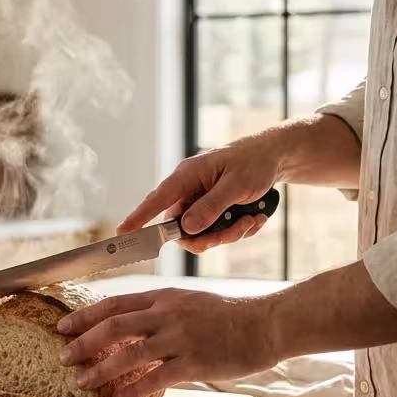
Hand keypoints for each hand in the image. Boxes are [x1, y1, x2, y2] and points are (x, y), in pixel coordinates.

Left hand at [56, 289, 281, 396]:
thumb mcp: (188, 302)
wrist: (265, 324)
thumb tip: (129, 324)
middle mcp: (167, 314)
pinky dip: (133, 388)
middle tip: (64, 356)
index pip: (115, 303)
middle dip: (84, 342)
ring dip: (101, 368)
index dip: (86, 316)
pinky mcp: (195, 362)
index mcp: (164, 297)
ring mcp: (181, 338)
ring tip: (83, 381)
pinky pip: (156, 377)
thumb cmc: (228, 316)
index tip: (64, 326)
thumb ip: (159, 311)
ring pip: (129, 352)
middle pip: (114, 326)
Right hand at [120, 136, 283, 254]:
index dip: (139, 217)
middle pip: (181, 228)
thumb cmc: (253, 163)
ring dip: (227, 234)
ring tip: (251, 221)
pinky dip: (236, 230)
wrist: (273, 158)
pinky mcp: (212, 211)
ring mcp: (200, 202)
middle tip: (234, 232)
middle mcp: (189, 190)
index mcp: (187, 175)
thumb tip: (186, 228)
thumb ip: (211, 207)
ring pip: (200, 234)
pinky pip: (215, 232)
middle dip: (209, 237)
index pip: (157, 199)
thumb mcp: (236, 185)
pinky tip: (254, 218)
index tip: (123, 231)